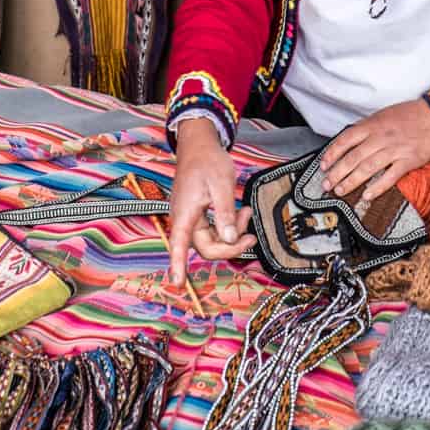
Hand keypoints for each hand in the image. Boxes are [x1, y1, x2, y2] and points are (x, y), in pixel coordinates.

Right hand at [167, 120, 254, 284]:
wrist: (198, 145)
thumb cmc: (207, 161)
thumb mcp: (221, 184)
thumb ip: (225, 213)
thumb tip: (230, 238)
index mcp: (185, 213)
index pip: (179, 245)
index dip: (178, 265)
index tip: (178, 283)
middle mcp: (185, 220)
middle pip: (207, 247)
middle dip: (230, 245)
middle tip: (251, 234)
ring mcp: (191, 219)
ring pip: (213, 240)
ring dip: (232, 234)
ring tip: (245, 213)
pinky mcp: (198, 216)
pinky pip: (214, 230)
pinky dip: (228, 226)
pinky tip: (239, 214)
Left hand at [318, 99, 429, 206]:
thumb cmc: (410, 115)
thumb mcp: (384, 115)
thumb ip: (368, 128)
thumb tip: (351, 140)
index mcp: (372, 125)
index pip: (346, 140)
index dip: (332, 154)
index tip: (324, 165)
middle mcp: (380, 138)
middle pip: (353, 157)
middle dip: (337, 172)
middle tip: (327, 184)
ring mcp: (394, 150)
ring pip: (367, 168)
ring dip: (351, 181)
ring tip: (340, 191)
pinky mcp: (408, 161)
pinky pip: (390, 176)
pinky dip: (377, 187)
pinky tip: (367, 196)